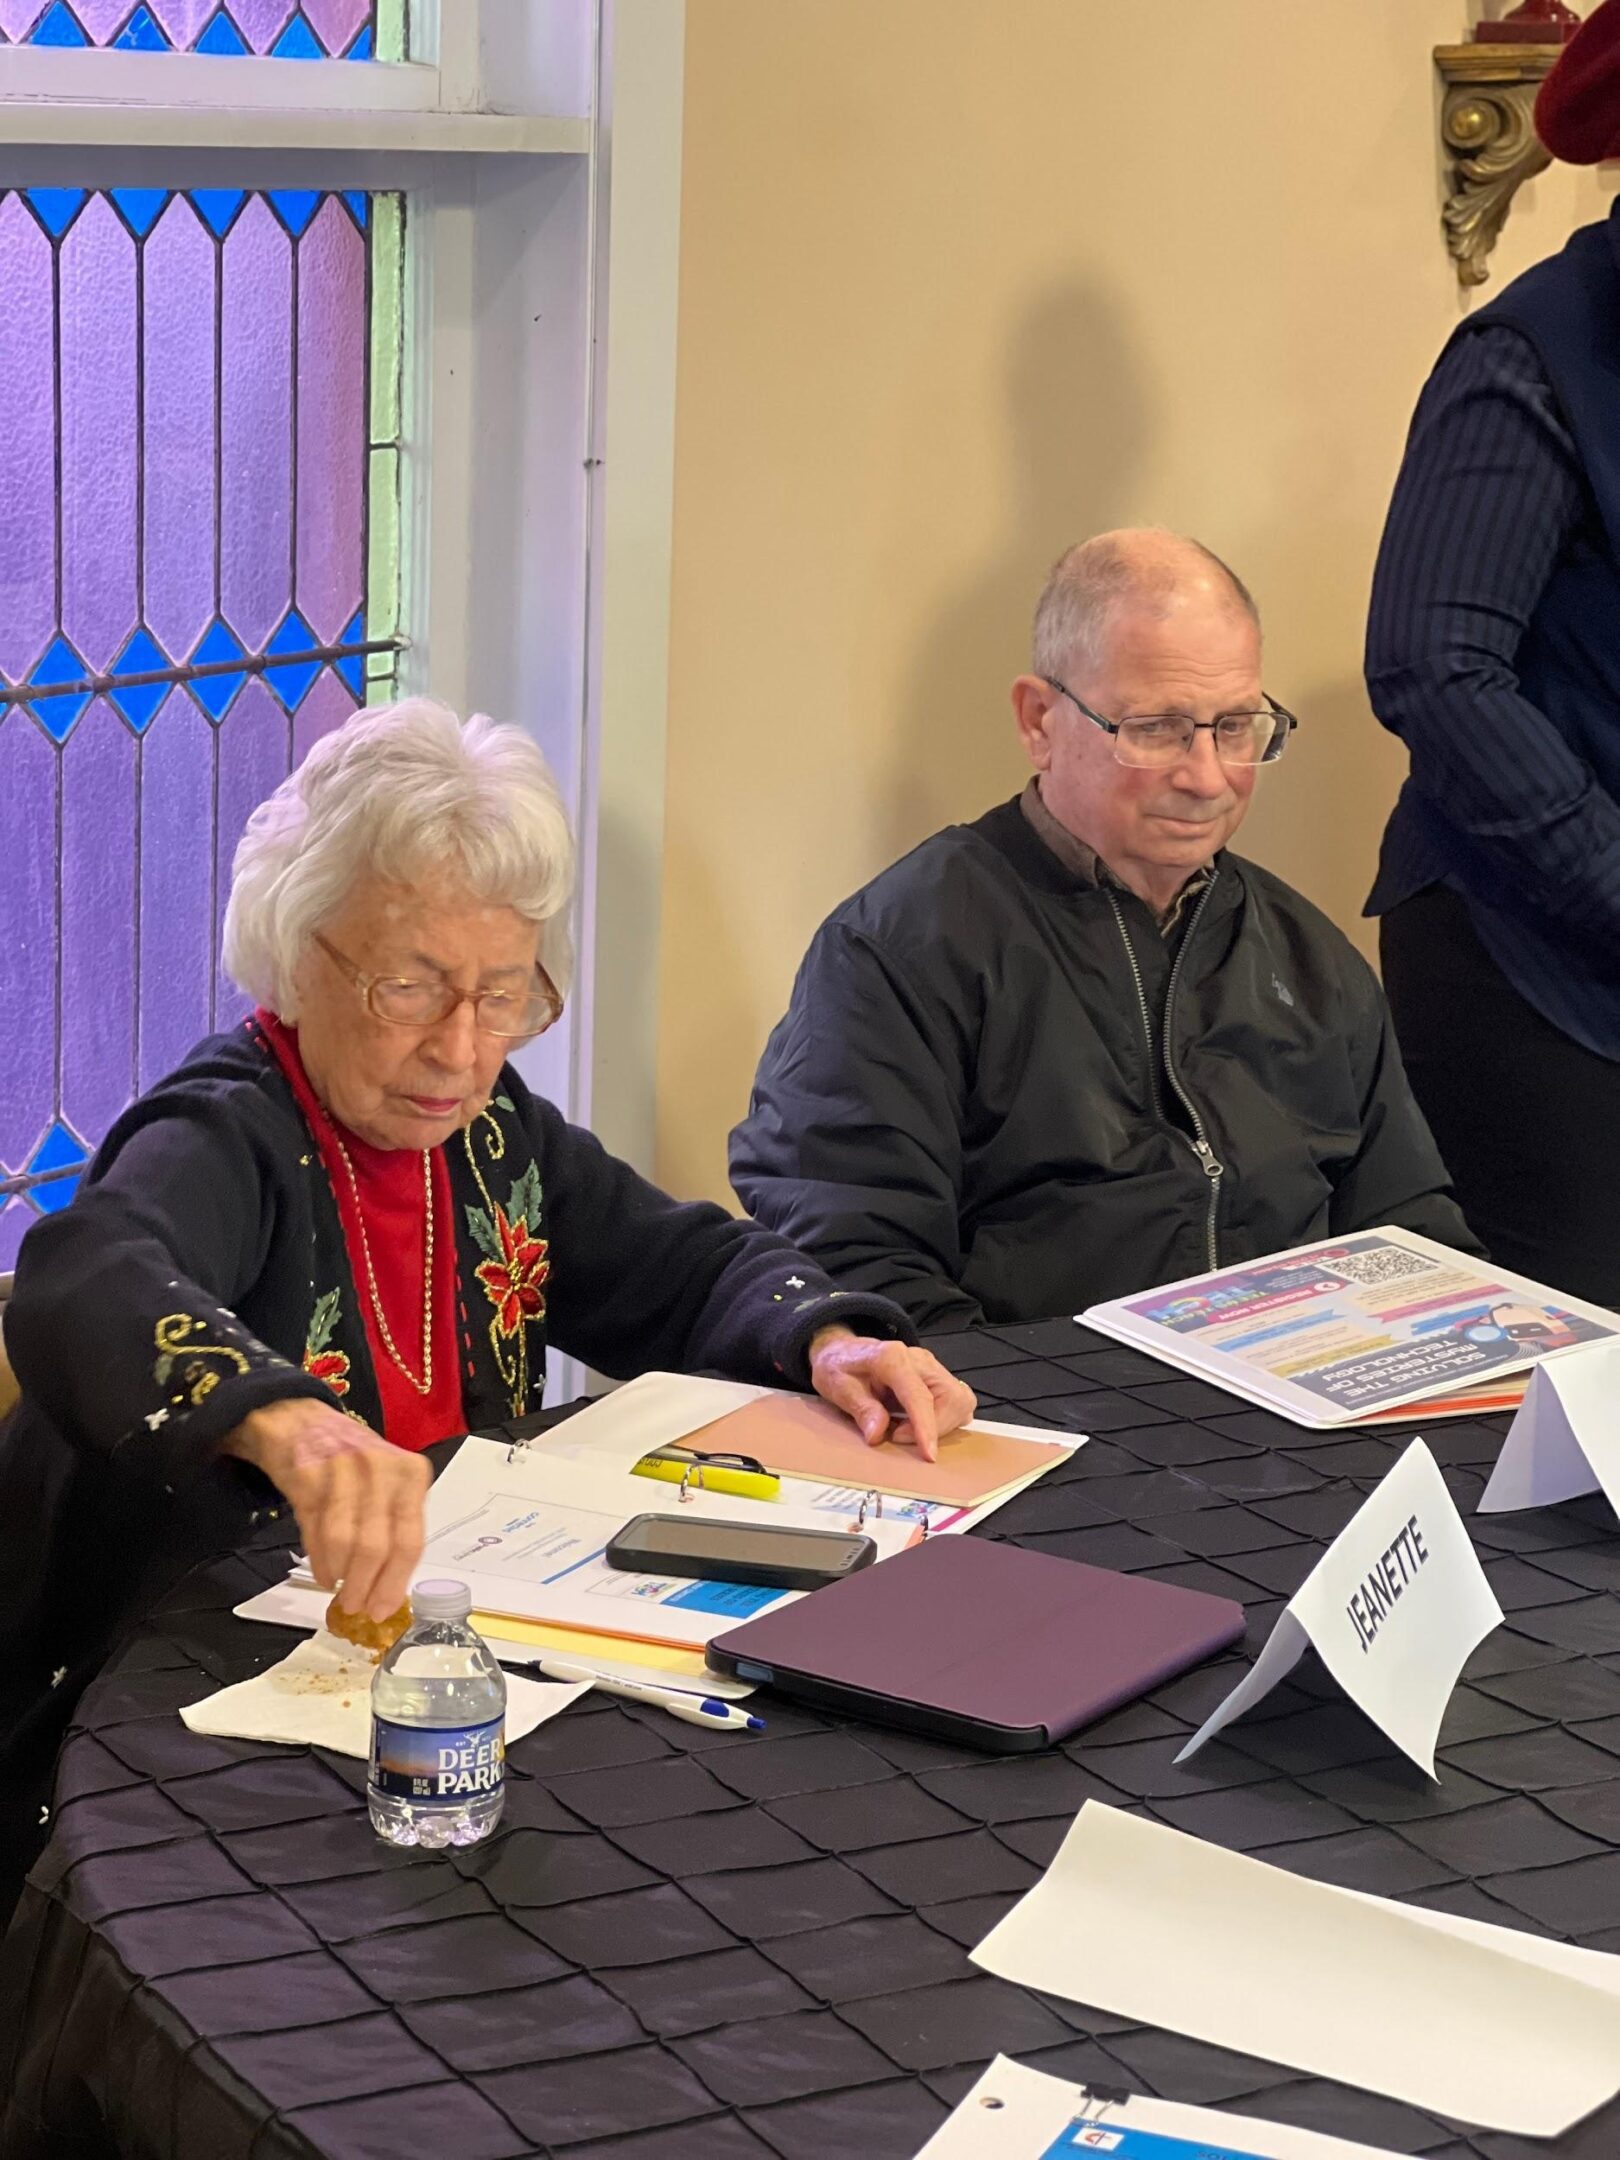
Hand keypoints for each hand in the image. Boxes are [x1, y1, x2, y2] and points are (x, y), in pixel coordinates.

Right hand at [223, 1397, 430, 1622]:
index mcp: (411, 1475)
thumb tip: (391, 1588)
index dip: (395, 1582)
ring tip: (339, 1589)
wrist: (298, 1417)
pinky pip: (316, 1530)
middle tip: (356, 1608)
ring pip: (346, 1542)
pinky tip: (324, 1574)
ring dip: (341, 1576)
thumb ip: (393, 1524)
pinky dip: (319, 1561)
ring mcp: (344, 1469)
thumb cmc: (351, 1457)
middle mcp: (382, 1469)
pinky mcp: (308, 1474)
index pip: (411, 1540)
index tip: (383, 1610)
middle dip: (366, 1587)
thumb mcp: (386, 1482)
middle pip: (378, 1546)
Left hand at [807, 1329, 975, 1463]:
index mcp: (892, 1358)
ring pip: (960, 1400)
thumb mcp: (838, 1387)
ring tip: (907, 1429)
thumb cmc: (839, 1367)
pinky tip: (919, 1423)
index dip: (927, 1427)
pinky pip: (957, 1401)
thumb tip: (878, 1434)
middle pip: (951, 1397)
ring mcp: (931, 1366)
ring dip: (942, 1424)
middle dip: (935, 1427)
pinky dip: (945, 1419)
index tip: (929, 1455)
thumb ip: (861, 1409)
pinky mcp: (937, 1376)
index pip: (920, 1395)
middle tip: (899, 1436)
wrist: (841, 1350)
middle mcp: (919, 1359)